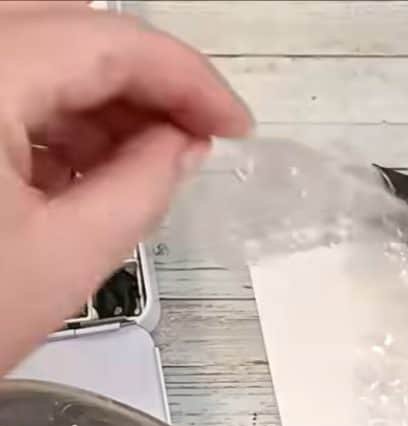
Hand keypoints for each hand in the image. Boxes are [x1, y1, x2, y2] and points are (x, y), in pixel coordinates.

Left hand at [0, 5, 250, 371]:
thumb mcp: (68, 259)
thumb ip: (144, 188)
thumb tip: (183, 145)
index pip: (113, 41)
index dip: (189, 80)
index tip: (234, 125)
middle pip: (77, 34)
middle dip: (150, 87)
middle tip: (199, 142)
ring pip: (41, 55)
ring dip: (103, 104)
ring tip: (146, 168)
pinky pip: (7, 88)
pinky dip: (55, 122)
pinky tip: (84, 172)